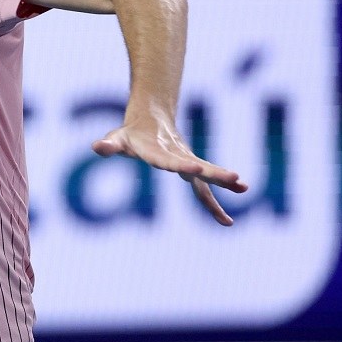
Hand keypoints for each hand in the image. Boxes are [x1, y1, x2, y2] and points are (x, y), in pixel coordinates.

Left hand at [92, 118, 247, 225]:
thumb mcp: (117, 138)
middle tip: (235, 178)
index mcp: (157, 150)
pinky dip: (213, 205)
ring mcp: (186, 162)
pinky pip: (203, 190)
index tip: (194, 168)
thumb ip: (109, 145)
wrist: (151, 119)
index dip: (180, 164)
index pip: (168, 160)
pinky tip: (227, 222)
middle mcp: (176, 156)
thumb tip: (97, 147)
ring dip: (223, 184)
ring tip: (244, 188)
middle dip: (215, 173)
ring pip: (206, 176)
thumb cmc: (130, 134)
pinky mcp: (191, 170)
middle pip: (198, 166)